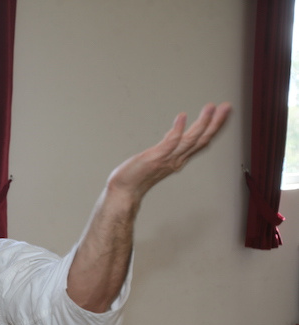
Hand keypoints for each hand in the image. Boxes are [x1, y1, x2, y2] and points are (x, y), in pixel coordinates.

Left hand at [107, 102, 231, 203]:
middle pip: (202, 139)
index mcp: (178, 159)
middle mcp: (176, 159)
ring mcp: (167, 159)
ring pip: (191, 139)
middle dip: (216, 123)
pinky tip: (182, 116)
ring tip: (211, 107)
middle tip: (227, 107)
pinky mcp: (156, 158)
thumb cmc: (136, 177)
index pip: (201, 141)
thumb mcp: (157, 159)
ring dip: (202, 123)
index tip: (222, 113)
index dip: (213, 128)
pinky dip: (178, 129)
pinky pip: (170, 142)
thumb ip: (167, 148)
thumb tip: (173, 135)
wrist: (124, 191)